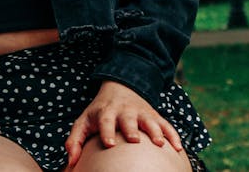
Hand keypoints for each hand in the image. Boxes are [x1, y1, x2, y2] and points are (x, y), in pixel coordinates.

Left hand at [65, 81, 182, 167]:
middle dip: (131, 129)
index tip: (109, 143)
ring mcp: (140, 112)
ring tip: (159, 143)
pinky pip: (165, 124)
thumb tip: (70, 162)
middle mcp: (124, 111)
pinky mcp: (153, 115)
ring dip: (155, 130)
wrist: (120, 87)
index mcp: (106, 112)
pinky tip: (178, 148)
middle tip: (135, 140)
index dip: (107, 131)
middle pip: (128, 119)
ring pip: (149, 120)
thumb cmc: (99, 111)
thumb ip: (75, 140)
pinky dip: (172, 134)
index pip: (105, 121)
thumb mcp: (84, 121)